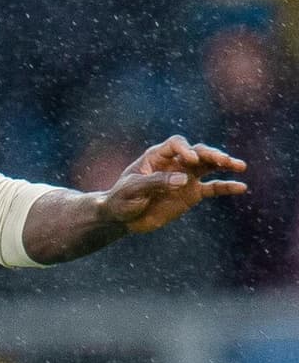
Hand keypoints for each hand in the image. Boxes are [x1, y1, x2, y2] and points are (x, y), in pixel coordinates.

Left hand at [100, 135, 246, 233]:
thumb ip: (156, 182)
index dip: (185, 149)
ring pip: (209, 166)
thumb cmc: (121, 199)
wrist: (122, 217)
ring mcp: (185, 177)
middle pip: (197, 152)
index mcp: (156, 156)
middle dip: (211, 154)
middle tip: (223, 161)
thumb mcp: (133, 189)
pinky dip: (227, 187)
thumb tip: (184, 179)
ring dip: (224, 163)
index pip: (176, 145)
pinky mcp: (192, 193)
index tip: (190, 160)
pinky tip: (241, 187)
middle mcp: (175, 163)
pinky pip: (213, 188)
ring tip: (239, 166)